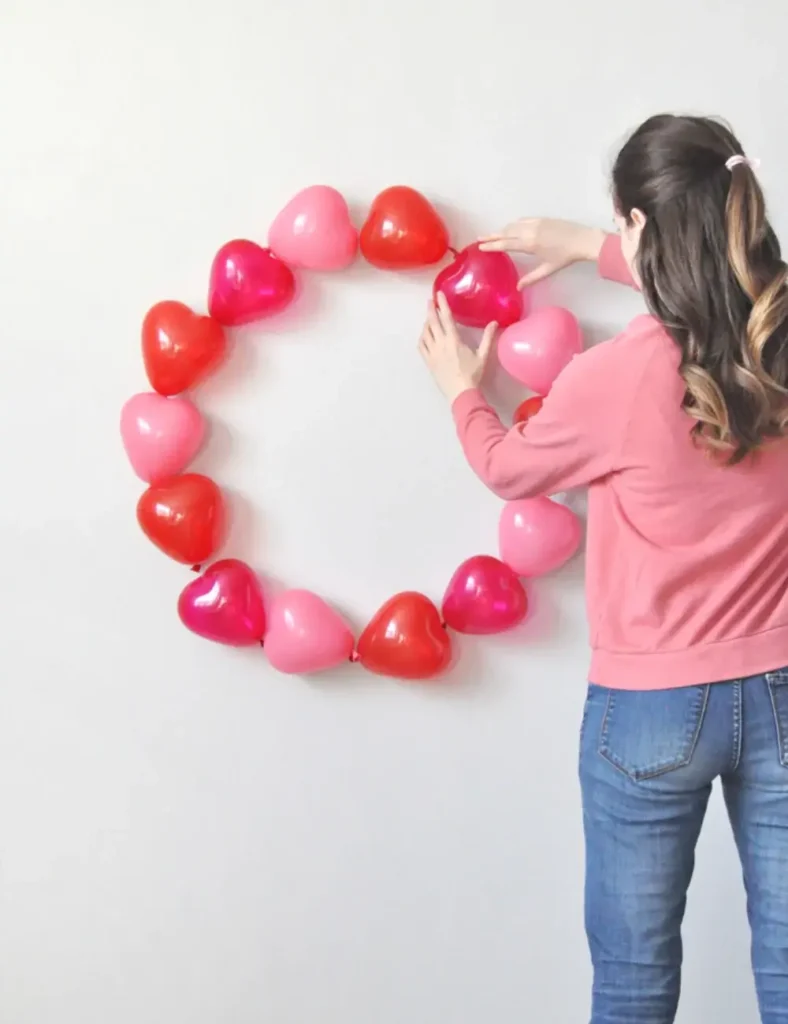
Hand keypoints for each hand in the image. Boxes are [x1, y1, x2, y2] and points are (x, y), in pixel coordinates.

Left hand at [419, 293, 496, 402]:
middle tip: (429, 301)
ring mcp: (432, 353)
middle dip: (430, 309)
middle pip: (432, 322)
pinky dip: (422, 337)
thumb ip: (487, 338)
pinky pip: (421, 345)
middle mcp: (440, 344)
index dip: (442, 304)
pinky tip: (424, 335)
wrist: (460, 393)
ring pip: (425, 333)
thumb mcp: (483, 356)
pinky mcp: (428, 361)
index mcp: (453, 340)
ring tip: (429, 318)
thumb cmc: (472, 374)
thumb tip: (494, 323)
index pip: (446, 317)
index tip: (438, 294)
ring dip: (426, 323)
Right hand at [479, 218, 605, 287]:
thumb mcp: (547, 269)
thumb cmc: (565, 257)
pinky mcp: (541, 219)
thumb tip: (518, 288)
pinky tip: (510, 228)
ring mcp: (535, 223)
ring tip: (492, 235)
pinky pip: (522, 221)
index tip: (480, 246)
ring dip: (501, 230)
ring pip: (512, 225)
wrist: (582, 240)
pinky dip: (513, 225)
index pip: (505, 244)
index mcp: (529, 245)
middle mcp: (529, 231)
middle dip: (492, 235)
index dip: (492, 246)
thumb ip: (531, 278)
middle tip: (479, 238)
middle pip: (505, 232)